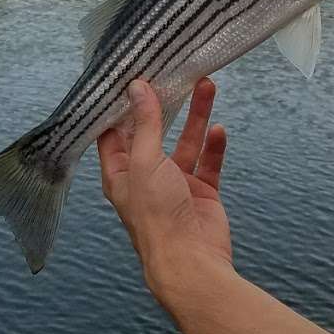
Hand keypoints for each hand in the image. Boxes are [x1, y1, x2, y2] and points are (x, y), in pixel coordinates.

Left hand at [98, 77, 231, 303]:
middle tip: (172, 72)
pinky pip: (208, 162)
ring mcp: (175, 184)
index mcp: (120, 172)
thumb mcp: (146, 162)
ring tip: (207, 85)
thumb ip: (146, 124)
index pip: (114, 132)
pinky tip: (219, 129)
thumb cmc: (156, 215)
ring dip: (196, 116)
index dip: (121, 105)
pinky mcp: (201, 192)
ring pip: (186, 142)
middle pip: (154, 132)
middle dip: (164, 104)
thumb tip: (138, 88)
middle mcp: (145, 176)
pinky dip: (214, 145)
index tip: (129, 75)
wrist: (191, 260)